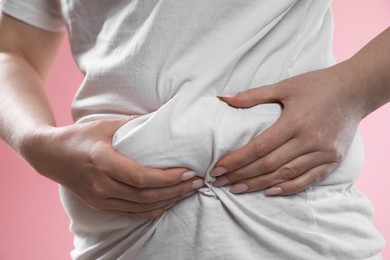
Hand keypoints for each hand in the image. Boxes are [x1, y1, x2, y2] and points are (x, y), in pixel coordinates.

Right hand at [22, 117, 203, 218]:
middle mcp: (101, 185)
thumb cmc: (79, 136)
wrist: (50, 155)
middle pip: (146, 196)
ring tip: (188, 193)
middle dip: (176, 191)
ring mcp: (99, 198)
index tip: (190, 172)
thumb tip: (161, 117)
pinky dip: (150, 212)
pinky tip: (166, 205)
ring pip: (140, 208)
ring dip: (167, 202)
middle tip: (198, 183)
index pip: (143, 178)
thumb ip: (133, 124)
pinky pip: (129, 214)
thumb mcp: (105, 125)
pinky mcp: (99, 205)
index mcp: (103, 162)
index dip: (169, 178)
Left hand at [212, 65, 362, 194]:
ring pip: (285, 175)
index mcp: (295, 120)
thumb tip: (223, 97)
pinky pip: (308, 180)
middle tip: (220, 182)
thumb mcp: (285, 86)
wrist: (355, 90)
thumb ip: (253, 95)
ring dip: (259, 184)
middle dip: (241, 175)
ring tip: (237, 189)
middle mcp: (309, 139)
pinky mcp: (333, 160)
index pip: (259, 147)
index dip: (236, 160)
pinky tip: (269, 191)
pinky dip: (288, 188)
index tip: (217, 169)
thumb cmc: (317, 85)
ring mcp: (323, 152)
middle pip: (269, 164)